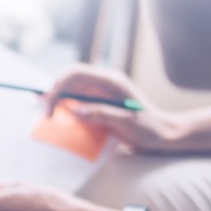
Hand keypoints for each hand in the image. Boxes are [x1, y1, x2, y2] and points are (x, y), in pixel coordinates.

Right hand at [44, 65, 191, 153]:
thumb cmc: (149, 130)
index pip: (74, 74)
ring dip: (57, 99)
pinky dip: (66, 106)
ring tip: (48, 115)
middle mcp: (105, 82)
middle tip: (46, 115)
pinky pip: (78, 98)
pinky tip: (60, 116)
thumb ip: (100, 114)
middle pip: (69, 78)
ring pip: (72, 87)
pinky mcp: (101, 102)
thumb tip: (73, 109)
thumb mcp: (126, 124)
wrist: (164, 136)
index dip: (56, 88)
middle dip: (53, 93)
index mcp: (110, 81)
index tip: (50, 111)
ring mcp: (103, 91)